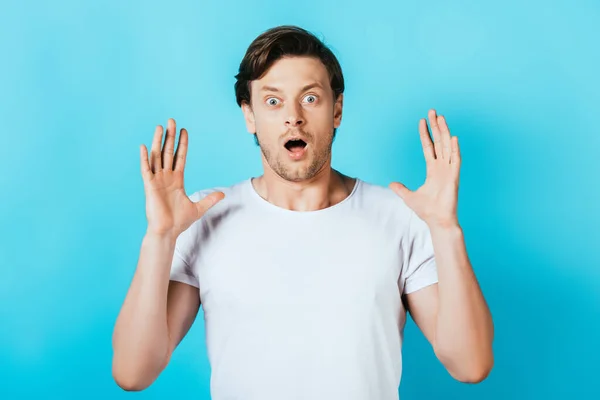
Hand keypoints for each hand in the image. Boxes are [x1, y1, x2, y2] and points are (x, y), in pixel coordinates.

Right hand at [140, 118, 224, 237]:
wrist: (167, 232)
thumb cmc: (179, 221)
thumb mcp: (198, 208)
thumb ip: (210, 199)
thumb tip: (223, 194)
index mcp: (177, 180)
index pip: (180, 157)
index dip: (182, 144)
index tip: (183, 131)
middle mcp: (166, 177)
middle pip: (168, 152)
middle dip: (170, 136)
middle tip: (172, 121)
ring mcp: (157, 181)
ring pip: (157, 156)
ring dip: (158, 142)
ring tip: (159, 127)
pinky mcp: (149, 187)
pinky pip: (146, 170)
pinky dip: (144, 158)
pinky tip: (144, 146)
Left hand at [389, 109, 460, 227]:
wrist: (437, 221)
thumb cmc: (427, 210)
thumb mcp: (409, 197)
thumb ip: (401, 189)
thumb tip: (391, 184)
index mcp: (433, 170)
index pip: (429, 147)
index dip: (426, 134)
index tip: (423, 121)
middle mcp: (442, 167)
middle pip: (439, 142)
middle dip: (436, 126)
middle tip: (433, 111)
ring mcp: (449, 171)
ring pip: (447, 146)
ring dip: (444, 132)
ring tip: (441, 118)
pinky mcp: (454, 177)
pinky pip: (455, 160)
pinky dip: (455, 149)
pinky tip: (453, 138)